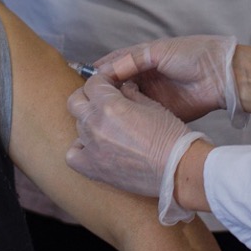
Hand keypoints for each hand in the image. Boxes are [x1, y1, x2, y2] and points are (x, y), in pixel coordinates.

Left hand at [67, 74, 206, 221]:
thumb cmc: (171, 136)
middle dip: (88, 97)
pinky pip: (72, 154)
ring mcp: (91, 147)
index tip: (110, 86)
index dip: (102, 82)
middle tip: (103, 102)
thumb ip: (131, 93)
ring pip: (78, 126)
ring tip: (107, 127)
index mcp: (110, 105)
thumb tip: (121, 87)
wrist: (178, 169)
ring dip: (89, 122)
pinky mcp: (92, 168)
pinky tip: (94, 147)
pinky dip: (79, 149)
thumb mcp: (153, 105)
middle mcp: (95, 124)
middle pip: (75, 101)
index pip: (92, 83)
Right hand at [95, 36, 242, 125]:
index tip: (85, 82)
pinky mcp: (160, 111)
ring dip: (114, 106)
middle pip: (117, 85)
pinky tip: (116, 122)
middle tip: (88, 101)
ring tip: (98, 113)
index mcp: (143, 58)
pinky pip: (140, 114)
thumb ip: (133, 59)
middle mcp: (144, 77)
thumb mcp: (159, 52)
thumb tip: (107, 71)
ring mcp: (152, 95)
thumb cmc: (192, 55)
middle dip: (104, 92)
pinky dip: (129, 117)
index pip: (115, 64)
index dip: (100, 72)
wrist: (220, 75)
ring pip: (126, 101)